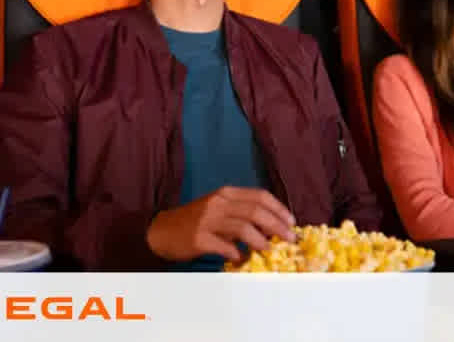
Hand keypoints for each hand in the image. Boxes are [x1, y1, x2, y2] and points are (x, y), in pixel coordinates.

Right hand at [146, 187, 296, 261]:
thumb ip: (243, 214)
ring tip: (269, 250)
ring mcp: (207, 220)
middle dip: (277, 226)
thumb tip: (273, 227)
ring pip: (243, 228)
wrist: (162, 231)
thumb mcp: (220, 209)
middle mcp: (218, 203)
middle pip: (255, 211)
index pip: (260, 196)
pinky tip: (241, 259)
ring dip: (261, 241)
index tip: (291, 222)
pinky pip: (224, 247)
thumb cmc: (196, 221)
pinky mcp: (199, 238)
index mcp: (226, 193)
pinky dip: (237, 254)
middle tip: (289, 238)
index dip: (279, 209)